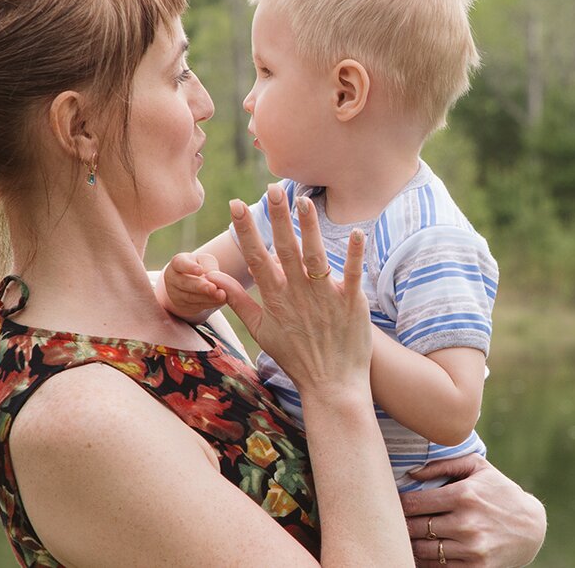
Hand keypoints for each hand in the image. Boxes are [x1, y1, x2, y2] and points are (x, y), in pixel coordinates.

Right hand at [158, 252, 225, 321]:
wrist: (194, 283)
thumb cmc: (200, 266)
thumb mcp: (205, 261)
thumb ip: (208, 266)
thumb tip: (213, 278)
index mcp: (177, 263)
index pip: (179, 263)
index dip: (188, 267)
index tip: (200, 270)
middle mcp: (172, 279)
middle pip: (184, 283)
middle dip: (200, 286)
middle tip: (213, 287)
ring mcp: (175, 294)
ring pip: (191, 297)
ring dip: (207, 297)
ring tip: (221, 295)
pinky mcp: (182, 306)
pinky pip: (196, 306)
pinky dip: (210, 304)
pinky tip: (221, 300)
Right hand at [207, 184, 371, 397]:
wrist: (332, 385)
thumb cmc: (296, 356)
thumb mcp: (262, 331)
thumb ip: (239, 301)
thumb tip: (216, 279)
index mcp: (275, 299)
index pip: (257, 259)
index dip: (246, 231)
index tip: (237, 205)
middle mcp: (298, 295)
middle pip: (284, 250)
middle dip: (277, 219)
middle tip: (272, 190)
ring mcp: (324, 299)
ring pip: (315, 257)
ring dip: (309, 228)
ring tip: (305, 200)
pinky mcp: (351, 304)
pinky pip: (352, 275)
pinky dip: (355, 255)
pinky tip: (358, 232)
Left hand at [400, 455, 546, 567]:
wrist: (531, 528)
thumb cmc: (500, 492)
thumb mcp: (478, 468)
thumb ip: (444, 464)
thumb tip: (412, 473)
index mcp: (464, 495)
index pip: (413, 503)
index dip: (399, 504)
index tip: (397, 504)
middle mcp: (466, 523)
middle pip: (414, 528)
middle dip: (403, 524)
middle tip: (398, 521)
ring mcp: (471, 548)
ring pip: (423, 550)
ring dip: (412, 544)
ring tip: (410, 536)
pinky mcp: (476, 567)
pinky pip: (438, 567)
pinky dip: (427, 561)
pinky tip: (426, 551)